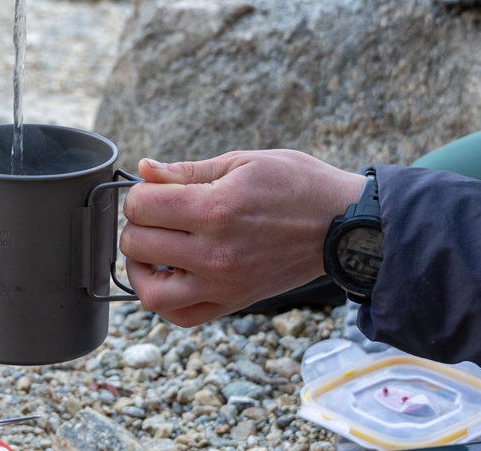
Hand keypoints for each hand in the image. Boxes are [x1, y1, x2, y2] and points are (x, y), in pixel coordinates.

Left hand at [120, 150, 363, 326]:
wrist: (344, 226)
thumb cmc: (296, 185)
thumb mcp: (242, 162)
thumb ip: (187, 170)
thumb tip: (144, 169)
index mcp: (215, 210)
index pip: (142, 206)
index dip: (139, 193)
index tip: (153, 190)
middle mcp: (215, 253)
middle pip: (137, 244)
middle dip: (137, 224)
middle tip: (154, 214)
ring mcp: (223, 285)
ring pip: (150, 291)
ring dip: (139, 268)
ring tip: (152, 249)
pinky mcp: (233, 303)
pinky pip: (180, 317)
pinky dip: (163, 300)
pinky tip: (168, 275)